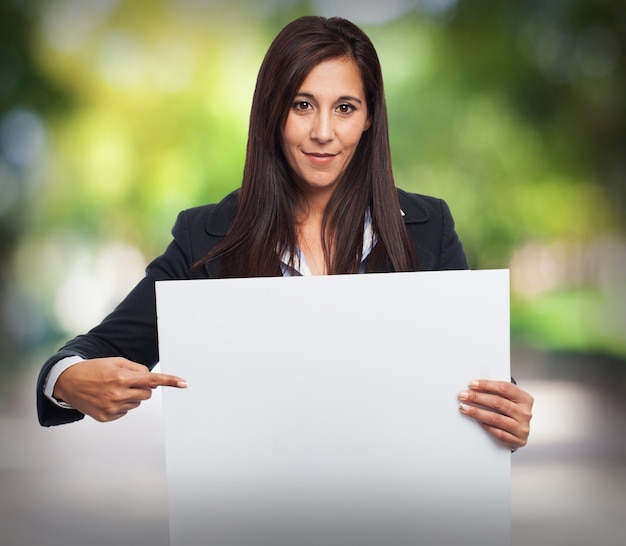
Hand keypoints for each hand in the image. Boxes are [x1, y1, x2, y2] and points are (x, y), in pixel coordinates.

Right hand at [53, 357, 186, 421]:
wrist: (68, 382)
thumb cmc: (95, 369)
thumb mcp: (116, 362)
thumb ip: (136, 369)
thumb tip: (151, 380)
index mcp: (121, 377)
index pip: (152, 380)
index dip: (170, 381)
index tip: (184, 383)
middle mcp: (117, 394)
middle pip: (147, 394)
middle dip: (142, 387)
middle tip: (126, 381)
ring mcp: (111, 408)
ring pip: (137, 403)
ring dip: (130, 396)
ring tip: (113, 389)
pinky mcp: (106, 417)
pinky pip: (125, 411)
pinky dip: (121, 405)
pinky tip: (107, 398)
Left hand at [458, 379, 532, 450]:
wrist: (520, 431)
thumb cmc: (511, 411)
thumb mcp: (509, 399)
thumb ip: (495, 392)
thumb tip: (474, 387)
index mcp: (525, 399)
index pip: (504, 388)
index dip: (487, 385)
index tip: (472, 384)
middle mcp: (525, 413)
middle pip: (498, 403)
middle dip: (477, 398)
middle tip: (463, 395)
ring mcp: (522, 428)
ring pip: (496, 418)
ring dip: (477, 412)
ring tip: (464, 408)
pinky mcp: (517, 441)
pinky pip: (498, 433)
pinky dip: (485, 426)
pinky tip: (476, 421)